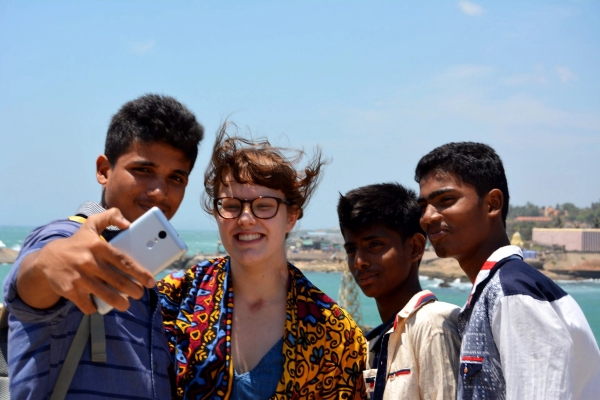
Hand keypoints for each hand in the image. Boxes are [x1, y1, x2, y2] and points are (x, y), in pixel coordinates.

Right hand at [16, 208, 155, 313]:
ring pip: (106, 295)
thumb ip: (111, 216)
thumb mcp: (92, 225)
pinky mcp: (70, 291)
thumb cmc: (77, 243)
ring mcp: (79, 278)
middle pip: (118, 281)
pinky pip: (88, 304)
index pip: (124, 261)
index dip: (139, 273)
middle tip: (139, 293)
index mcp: (98, 247)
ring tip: (126, 304)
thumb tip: (128, 223)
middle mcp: (89, 262)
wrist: (47, 259)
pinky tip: (100, 305)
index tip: (150, 281)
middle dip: (134, 290)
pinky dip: (95, 307)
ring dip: (120, 303)